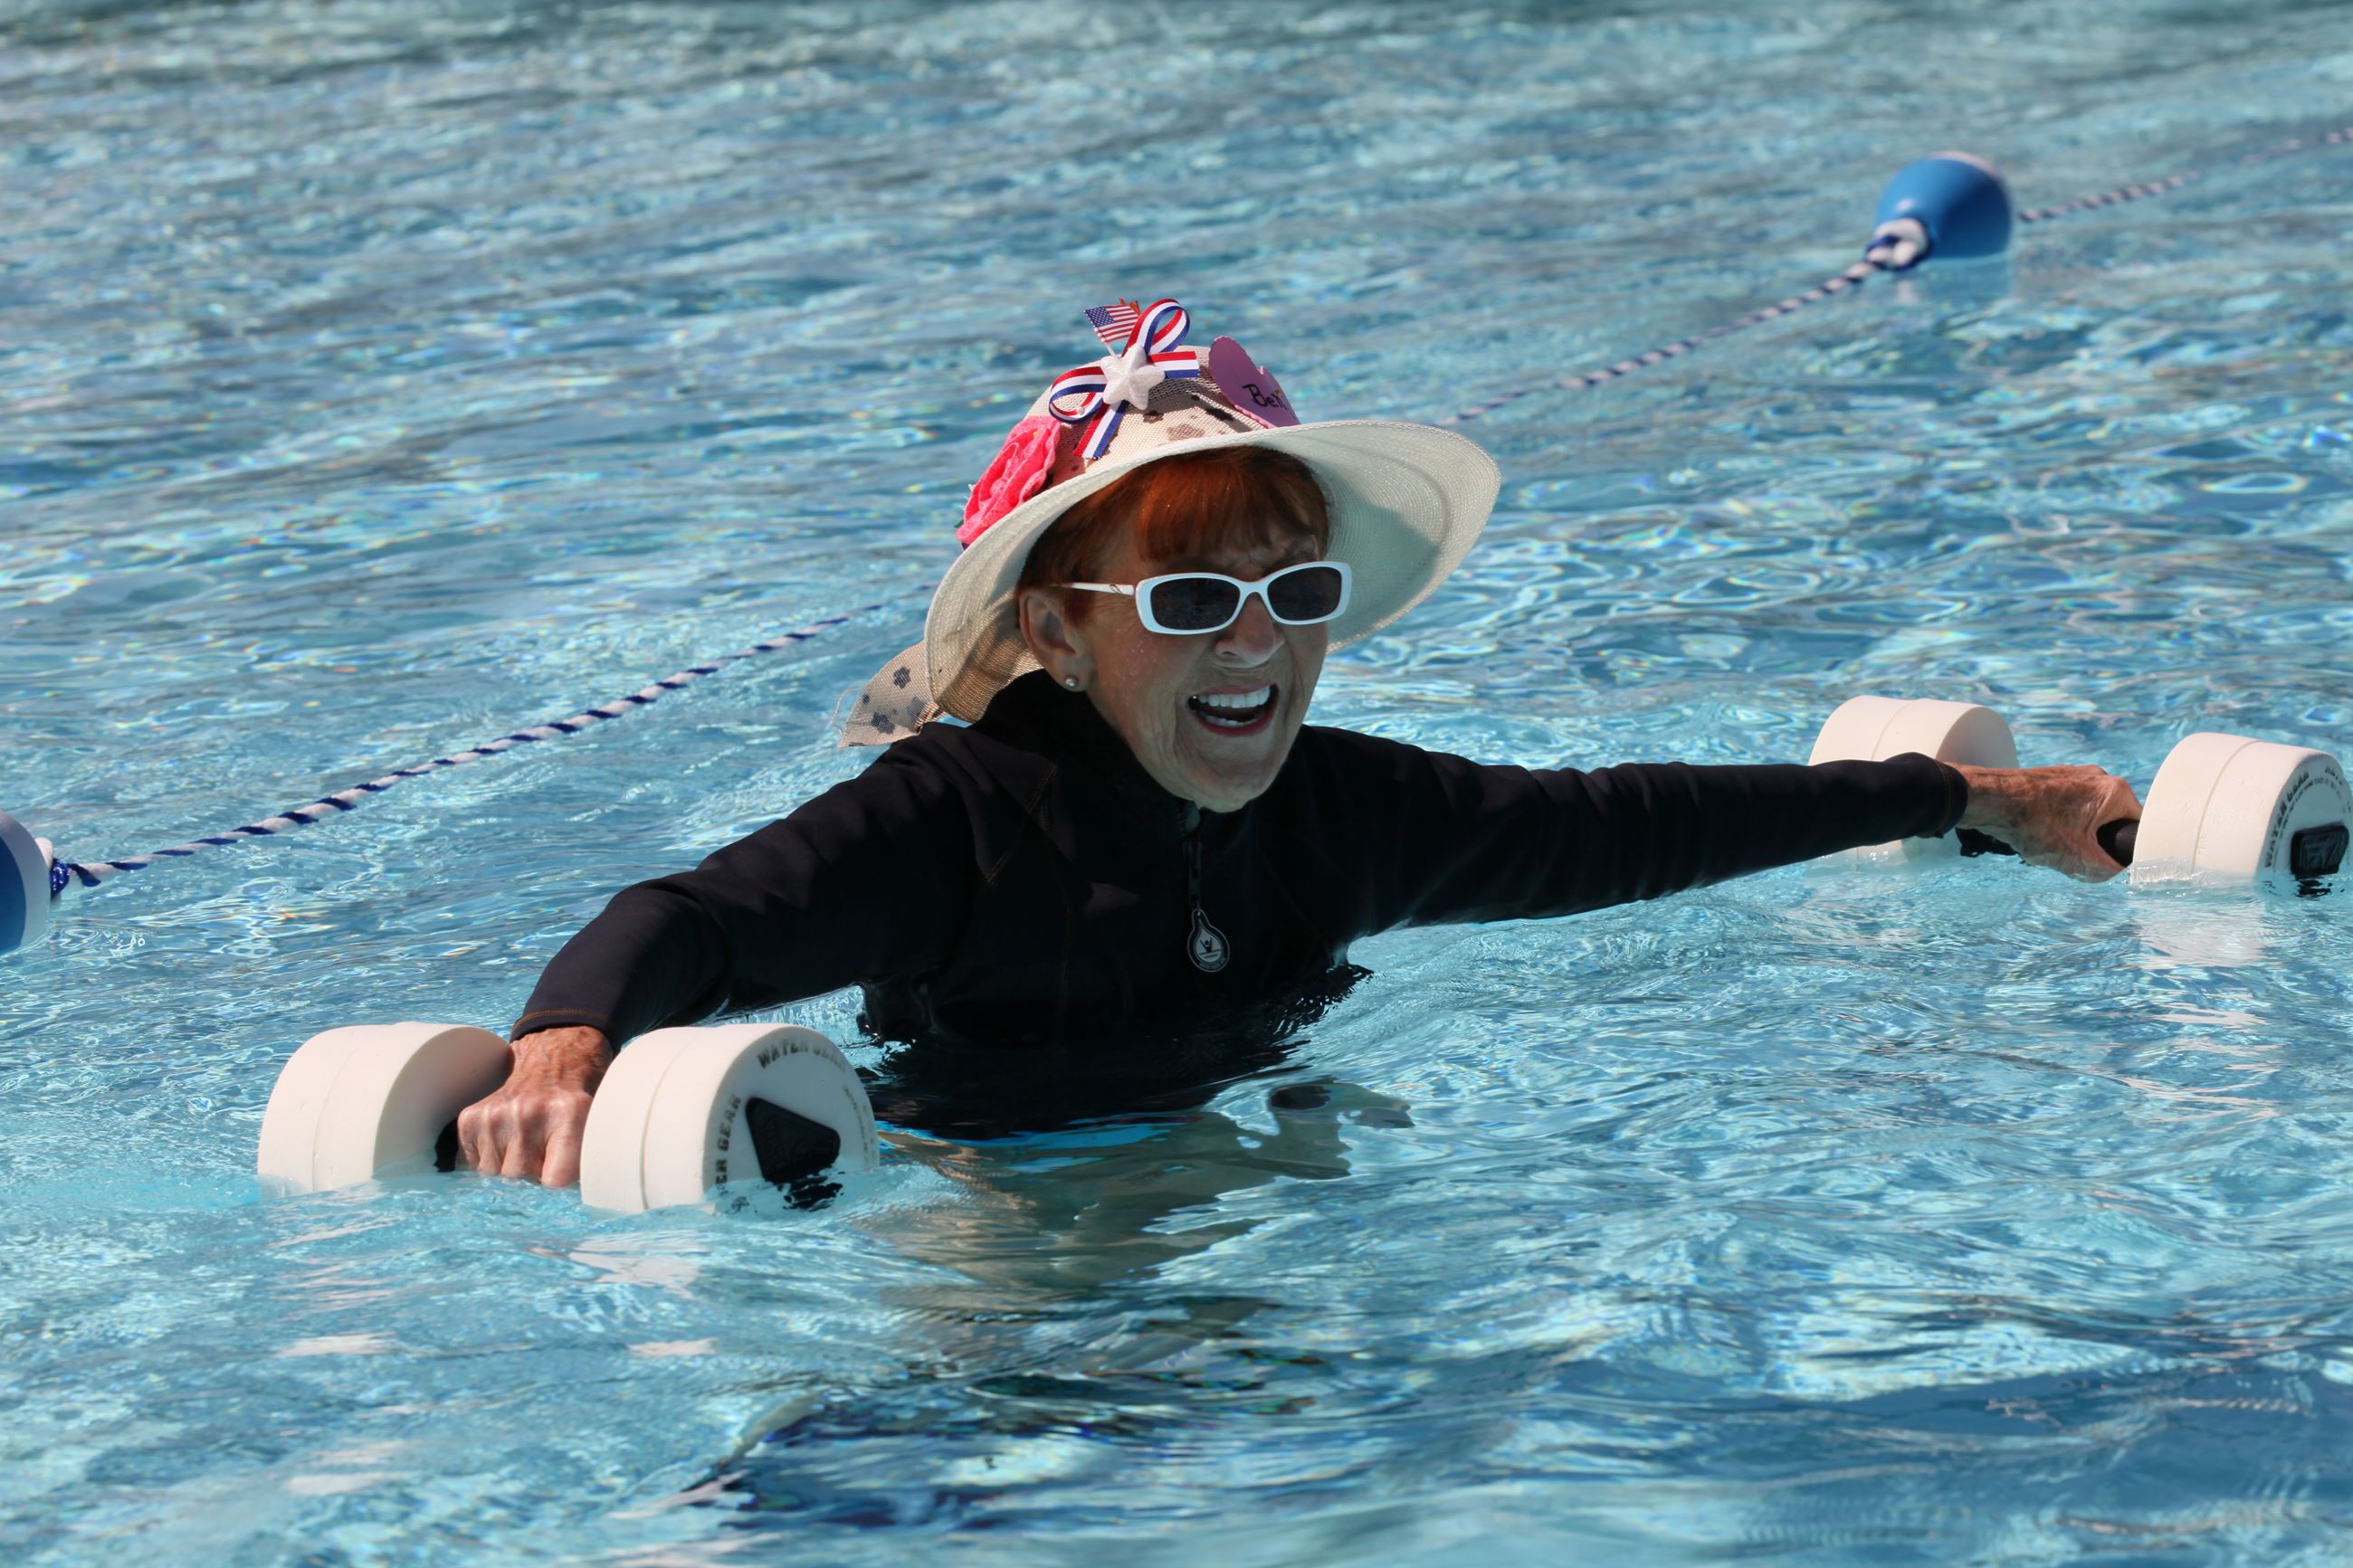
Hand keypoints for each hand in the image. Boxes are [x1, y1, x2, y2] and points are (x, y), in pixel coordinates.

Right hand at [456, 1026, 613, 1185]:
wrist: (554, 1057)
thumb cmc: (578, 1097)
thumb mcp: (597, 1120)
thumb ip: (590, 1157)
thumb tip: (583, 1194)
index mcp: (569, 1113)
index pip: (555, 1180)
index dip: (556, 1182)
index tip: (561, 1173)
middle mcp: (528, 1112)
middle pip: (521, 1177)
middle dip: (532, 1173)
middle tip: (544, 1150)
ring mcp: (496, 1114)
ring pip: (494, 1174)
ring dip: (508, 1165)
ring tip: (525, 1142)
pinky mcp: (471, 1117)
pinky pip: (474, 1163)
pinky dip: (488, 1158)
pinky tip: (505, 1138)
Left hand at [1955, 764, 2141, 881]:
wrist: (1990, 800)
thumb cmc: (2035, 825)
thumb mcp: (2077, 859)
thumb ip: (2106, 871)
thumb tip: (2115, 871)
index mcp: (2117, 791)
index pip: (2139, 825)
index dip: (2128, 847)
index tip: (2111, 858)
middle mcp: (2101, 777)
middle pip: (2112, 820)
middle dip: (2097, 841)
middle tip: (2077, 854)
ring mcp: (2076, 774)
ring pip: (2088, 814)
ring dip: (2076, 833)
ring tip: (2053, 842)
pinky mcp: (2055, 776)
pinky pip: (2068, 805)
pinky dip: (2059, 822)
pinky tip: (2039, 832)